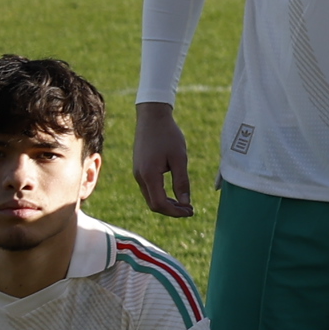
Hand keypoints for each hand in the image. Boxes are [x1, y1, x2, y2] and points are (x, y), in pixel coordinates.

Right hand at [131, 103, 194, 218]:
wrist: (152, 117)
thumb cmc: (168, 135)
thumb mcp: (180, 158)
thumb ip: (182, 182)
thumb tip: (185, 203)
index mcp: (149, 175)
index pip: (159, 204)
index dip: (175, 212)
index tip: (191, 211)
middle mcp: (140, 177)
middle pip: (153, 205)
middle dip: (171, 211)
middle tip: (189, 210)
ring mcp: (137, 173)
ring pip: (150, 198)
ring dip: (166, 204)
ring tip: (184, 204)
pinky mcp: (139, 169)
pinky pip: (148, 189)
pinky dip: (161, 195)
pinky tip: (173, 193)